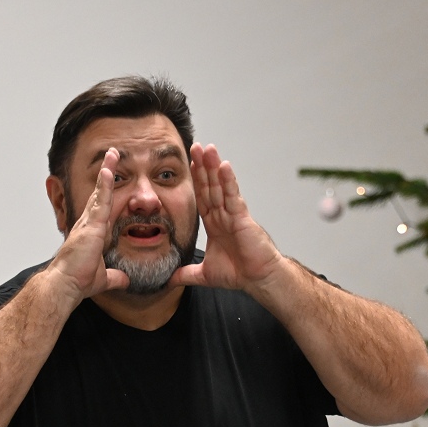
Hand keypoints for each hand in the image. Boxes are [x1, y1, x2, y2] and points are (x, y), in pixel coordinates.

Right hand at [47, 148, 129, 297]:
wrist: (65, 285)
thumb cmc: (77, 281)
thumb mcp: (102, 278)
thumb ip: (114, 277)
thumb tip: (125, 281)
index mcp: (91, 232)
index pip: (102, 207)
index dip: (106, 191)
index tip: (112, 178)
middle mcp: (87, 223)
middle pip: (100, 193)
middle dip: (106, 173)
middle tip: (112, 155)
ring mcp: (88, 222)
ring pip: (100, 191)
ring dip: (107, 171)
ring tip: (113, 153)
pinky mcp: (91, 226)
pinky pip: (101, 200)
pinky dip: (105, 184)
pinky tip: (109, 170)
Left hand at [170, 143, 281, 291]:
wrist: (258, 280)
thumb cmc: (239, 273)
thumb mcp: (204, 274)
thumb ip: (186, 274)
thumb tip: (169, 280)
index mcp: (214, 223)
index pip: (201, 197)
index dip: (194, 181)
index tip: (187, 164)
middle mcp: (223, 215)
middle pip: (210, 186)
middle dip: (202, 167)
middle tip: (195, 146)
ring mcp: (233, 214)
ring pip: (221, 187)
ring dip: (214, 167)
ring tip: (208, 148)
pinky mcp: (242, 218)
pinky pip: (233, 197)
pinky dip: (228, 181)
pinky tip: (224, 166)